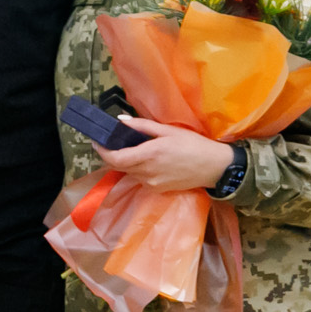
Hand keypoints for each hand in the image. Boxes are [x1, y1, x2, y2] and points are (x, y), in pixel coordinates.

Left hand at [113, 118, 234, 193]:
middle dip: (114, 154)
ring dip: (127, 162)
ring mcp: (152, 184)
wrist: (214, 167)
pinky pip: (140, 179)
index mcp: (150, 154)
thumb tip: (120, 121)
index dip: (102, 151)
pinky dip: (138, 169)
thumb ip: (142, 126)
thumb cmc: (193, 144)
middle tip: (115, 141)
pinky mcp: (157, 190)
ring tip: (136, 149)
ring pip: (129, 172)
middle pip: (120, 165)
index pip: (115, 158)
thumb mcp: (168, 130)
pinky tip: (150, 161)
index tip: (97, 141)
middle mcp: (147, 172)